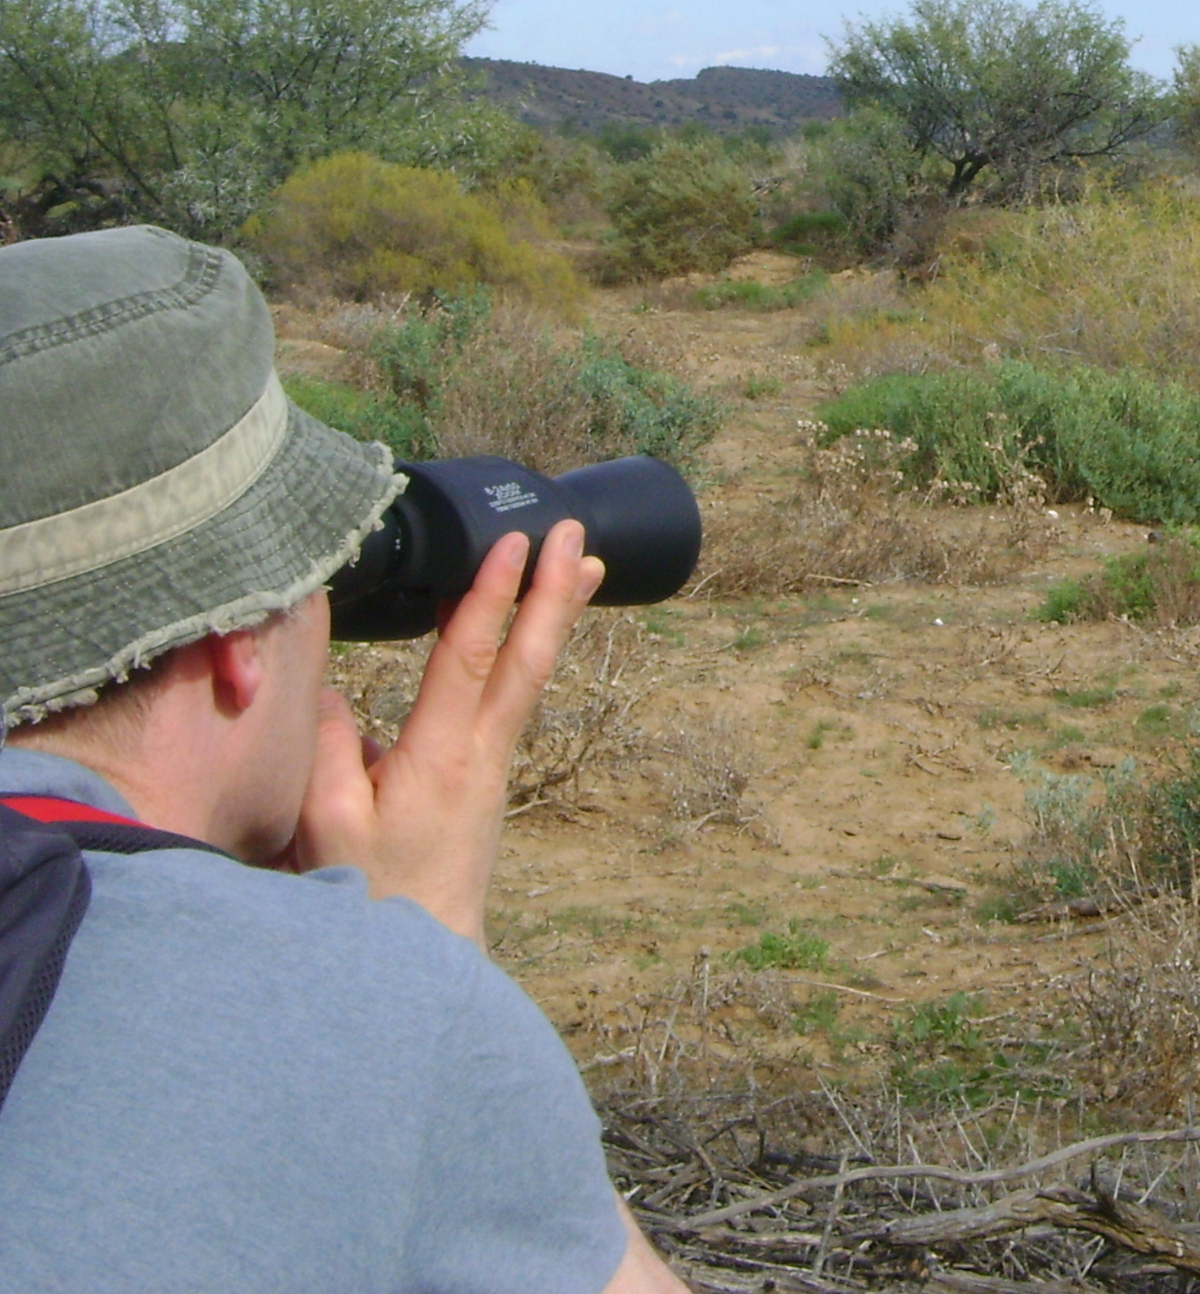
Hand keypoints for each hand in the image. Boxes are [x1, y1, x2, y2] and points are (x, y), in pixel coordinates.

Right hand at [295, 520, 604, 945]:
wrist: (423, 958)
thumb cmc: (370, 896)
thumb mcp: (326, 826)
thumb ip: (326, 751)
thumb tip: (334, 690)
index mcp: (438, 758)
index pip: (471, 660)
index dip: (491, 596)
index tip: (514, 543)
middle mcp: (480, 754)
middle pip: (526, 659)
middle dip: (551, 590)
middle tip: (573, 533)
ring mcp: (492, 764)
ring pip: (529, 675)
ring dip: (552, 616)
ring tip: (581, 564)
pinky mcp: (487, 776)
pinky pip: (513, 697)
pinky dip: (526, 651)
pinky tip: (529, 631)